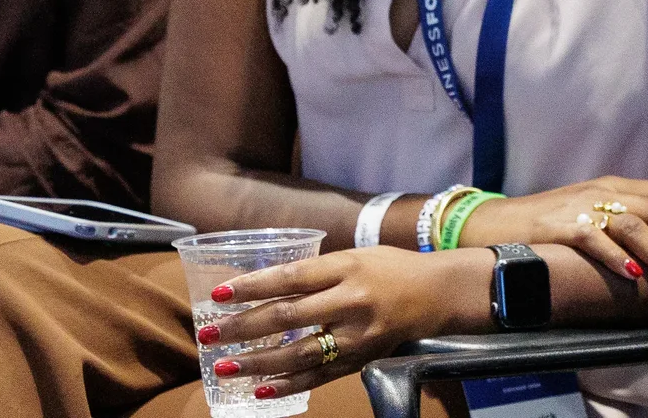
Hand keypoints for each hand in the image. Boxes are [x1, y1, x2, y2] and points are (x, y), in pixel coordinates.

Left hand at [198, 243, 486, 401]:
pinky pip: (318, 376)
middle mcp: (350, 301)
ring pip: (298, 353)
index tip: (220, 294)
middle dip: (243, 327)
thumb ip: (317, 272)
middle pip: (288, 317)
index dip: (253, 286)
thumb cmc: (392, 268)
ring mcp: (356, 335)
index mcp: (347, 268)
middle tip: (209, 334)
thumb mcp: (356, 256)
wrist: (438, 294)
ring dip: (257, 362)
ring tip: (224, 367)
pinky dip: (287, 385)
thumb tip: (266, 286)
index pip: (291, 278)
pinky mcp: (360, 359)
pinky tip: (260, 390)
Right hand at [461, 176, 647, 293]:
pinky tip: (634, 275)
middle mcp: (604, 191)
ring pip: (634, 226)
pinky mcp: (558, 228)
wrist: (491, 223)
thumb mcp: (593, 214)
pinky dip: (616, 257)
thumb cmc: (549, 226)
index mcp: (617, 186)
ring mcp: (581, 207)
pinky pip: (592, 240)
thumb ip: (629, 221)